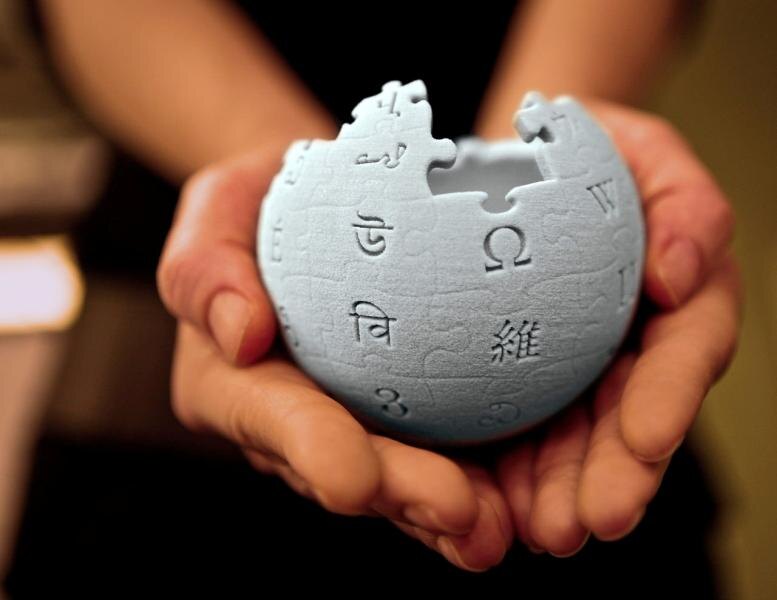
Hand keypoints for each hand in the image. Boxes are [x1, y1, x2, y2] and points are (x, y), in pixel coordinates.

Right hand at [157, 144, 512, 571]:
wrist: (319, 207)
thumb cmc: (263, 206)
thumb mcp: (218, 209)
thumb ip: (205, 267)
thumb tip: (241, 334)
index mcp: (231, 382)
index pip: (267, 416)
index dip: (310, 449)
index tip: (353, 479)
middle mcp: (288, 422)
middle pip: (342, 467)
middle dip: (398, 494)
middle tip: (457, 510)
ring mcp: (348, 426)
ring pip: (394, 481)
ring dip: (444, 511)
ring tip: (495, 526)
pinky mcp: (401, 419)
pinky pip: (437, 455)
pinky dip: (477, 482)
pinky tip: (517, 500)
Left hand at [492, 101, 742, 555]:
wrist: (510, 165)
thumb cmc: (578, 152)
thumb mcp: (641, 152)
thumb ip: (683, 204)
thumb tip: (681, 275)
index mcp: (674, 294)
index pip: (684, 352)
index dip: (668, 401)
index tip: (644, 444)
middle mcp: (632, 343)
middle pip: (633, 420)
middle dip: (612, 477)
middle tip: (581, 524)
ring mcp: (580, 367)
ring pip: (579, 441)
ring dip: (561, 492)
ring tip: (538, 531)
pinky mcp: (525, 377)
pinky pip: (524, 429)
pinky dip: (514, 471)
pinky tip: (496, 505)